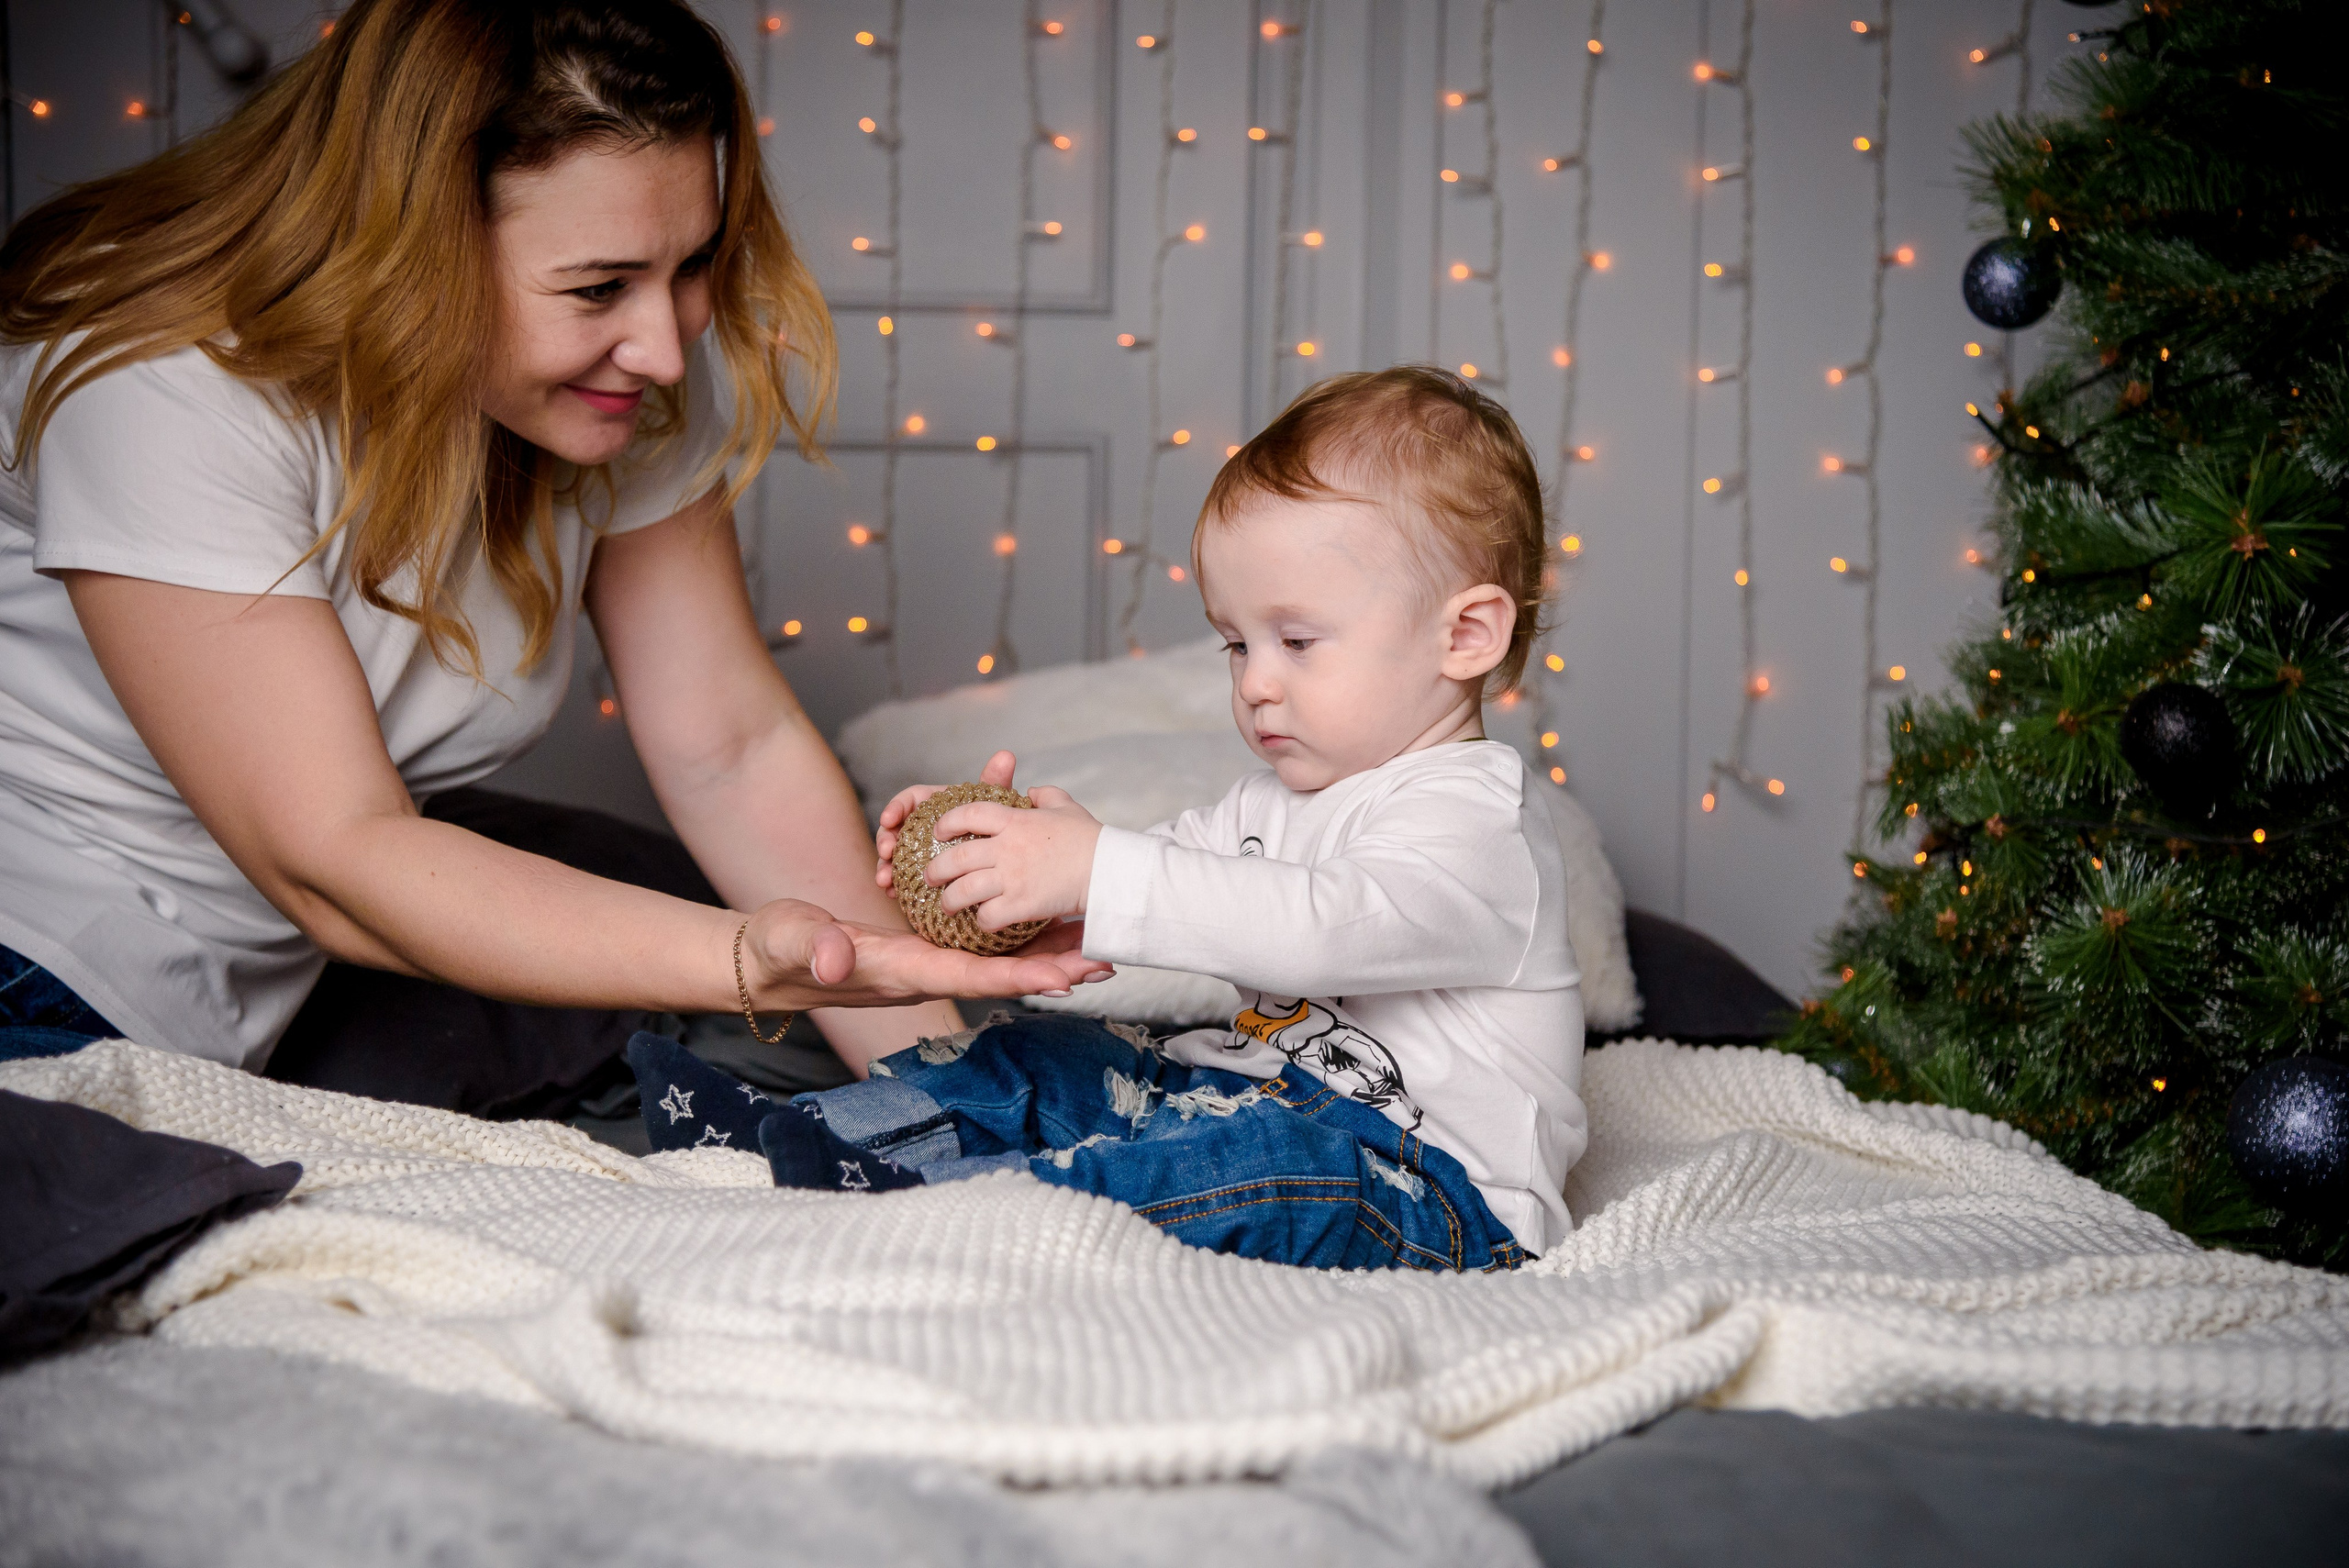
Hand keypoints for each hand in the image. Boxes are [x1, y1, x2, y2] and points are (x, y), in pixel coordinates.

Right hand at [738, 895, 1108, 1008]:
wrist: (769, 961)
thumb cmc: (779, 952)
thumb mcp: (793, 942)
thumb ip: (815, 949)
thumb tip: (838, 957)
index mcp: (904, 972)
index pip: (973, 978)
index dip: (1022, 978)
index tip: (1069, 976)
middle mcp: (927, 970)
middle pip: (1001, 972)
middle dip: (1053, 967)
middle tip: (1107, 958)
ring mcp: (928, 958)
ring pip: (997, 954)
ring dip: (1044, 948)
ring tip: (1095, 940)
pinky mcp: (925, 943)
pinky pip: (978, 935)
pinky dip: (1013, 923)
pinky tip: (1042, 912)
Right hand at [873, 748, 1019, 888]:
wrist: (998, 854)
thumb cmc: (993, 823)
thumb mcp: (994, 803)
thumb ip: (995, 781)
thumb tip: (1006, 756)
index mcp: (933, 804)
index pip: (909, 800)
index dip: (895, 807)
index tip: (889, 818)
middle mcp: (920, 826)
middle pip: (894, 829)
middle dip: (884, 839)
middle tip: (886, 851)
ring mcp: (917, 850)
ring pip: (893, 856)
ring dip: (883, 866)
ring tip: (884, 879)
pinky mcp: (918, 872)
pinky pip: (901, 877)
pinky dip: (893, 884)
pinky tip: (891, 892)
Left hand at [927, 783, 1102, 931]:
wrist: (1111, 870)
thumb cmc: (1092, 839)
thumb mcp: (1067, 807)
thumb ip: (1046, 796)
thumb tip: (1032, 792)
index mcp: (1016, 821)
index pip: (969, 814)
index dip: (947, 822)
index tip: (938, 831)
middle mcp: (1008, 848)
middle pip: (956, 857)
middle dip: (936, 869)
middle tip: (930, 877)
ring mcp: (1013, 877)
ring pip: (964, 890)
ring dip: (950, 900)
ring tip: (947, 906)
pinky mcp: (1022, 905)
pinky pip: (988, 916)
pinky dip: (982, 921)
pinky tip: (983, 922)